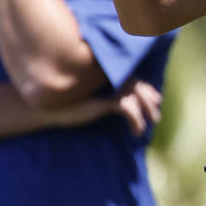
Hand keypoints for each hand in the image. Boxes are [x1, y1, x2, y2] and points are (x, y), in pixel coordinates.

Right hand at [43, 79, 162, 136]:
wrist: (49, 107)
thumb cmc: (69, 102)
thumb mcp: (92, 97)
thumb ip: (106, 93)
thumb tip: (121, 101)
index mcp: (107, 74)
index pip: (134, 78)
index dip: (147, 89)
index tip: (156, 100)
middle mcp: (110, 77)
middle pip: (138, 86)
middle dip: (150, 101)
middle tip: (156, 117)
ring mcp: (108, 88)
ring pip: (136, 97)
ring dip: (146, 112)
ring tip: (149, 126)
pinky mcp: (105, 101)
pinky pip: (128, 109)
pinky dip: (136, 120)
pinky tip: (136, 131)